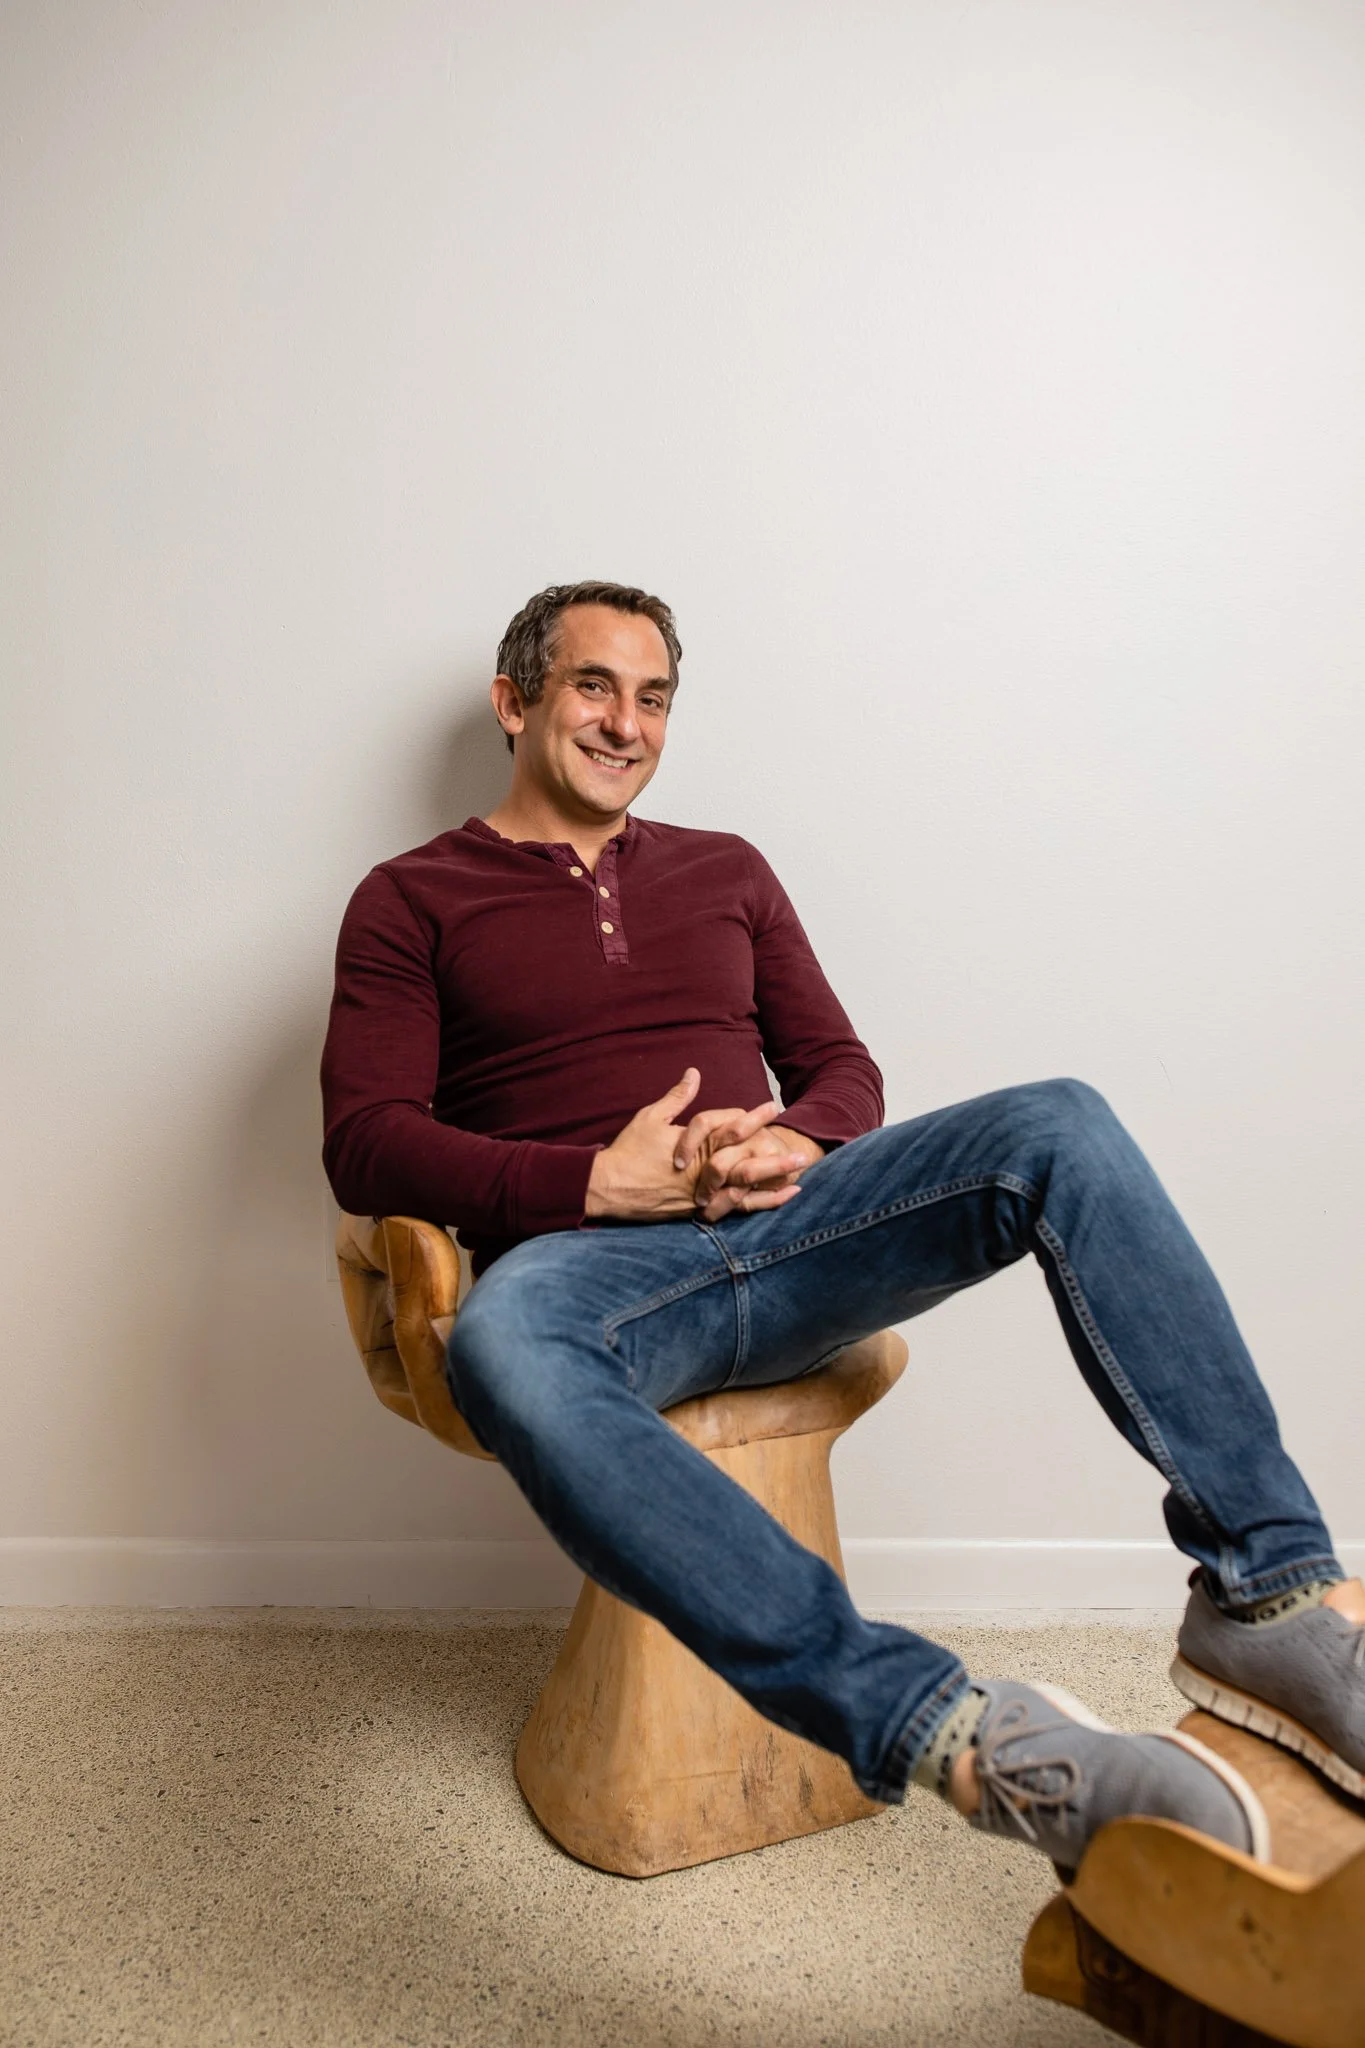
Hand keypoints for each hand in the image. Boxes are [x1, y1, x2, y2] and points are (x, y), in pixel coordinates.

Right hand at [583, 1073, 815, 1224]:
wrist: (609, 1188)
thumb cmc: (629, 1151)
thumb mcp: (651, 1117)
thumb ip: (677, 1098)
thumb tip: (694, 1073)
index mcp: (695, 1144)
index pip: (731, 1127)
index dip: (754, 1118)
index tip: (774, 1108)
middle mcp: (702, 1169)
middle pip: (746, 1163)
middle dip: (775, 1158)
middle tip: (802, 1155)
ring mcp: (700, 1192)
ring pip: (743, 1190)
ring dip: (772, 1186)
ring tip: (799, 1183)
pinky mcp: (696, 1211)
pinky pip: (731, 1210)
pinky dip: (754, 1207)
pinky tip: (772, 1204)